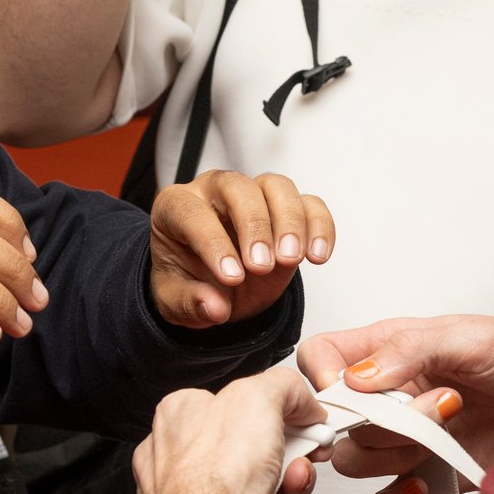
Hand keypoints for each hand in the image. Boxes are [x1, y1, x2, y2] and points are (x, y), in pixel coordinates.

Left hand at [134, 370, 324, 493]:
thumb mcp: (260, 396)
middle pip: (245, 448)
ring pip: (244, 488)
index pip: (235, 403)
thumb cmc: (215, 476)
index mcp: (178, 414)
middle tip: (296, 463)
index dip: (276, 412)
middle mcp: (169, 456)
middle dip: (281, 458)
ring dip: (275, 491)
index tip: (302, 423)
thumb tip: (301, 400)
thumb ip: (284, 386)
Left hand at [149, 170, 333, 327]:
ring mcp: (253, 195)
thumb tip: (214, 307)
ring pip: (276, 186)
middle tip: (261, 266)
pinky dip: (319, 227)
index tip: (231, 277)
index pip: (193, 213)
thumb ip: (190, 302)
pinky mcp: (286, 209)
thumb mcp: (175, 301)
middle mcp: (214, 192)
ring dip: (288, 222)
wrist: (215, 287)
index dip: (212, 243)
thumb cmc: (189, 282)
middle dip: (253, 226)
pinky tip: (317, 256)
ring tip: (289, 259)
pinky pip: (309, 204)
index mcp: (176, 207)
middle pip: (238, 187)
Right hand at [297, 315, 493, 493]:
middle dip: (377, 423)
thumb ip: (409, 351)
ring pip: (358, 462)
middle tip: (436, 408)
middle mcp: (394, 394)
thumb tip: (356, 377)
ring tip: (448, 433)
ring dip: (394, 456)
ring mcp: (412, 437)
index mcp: (393, 349)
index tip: (346, 395)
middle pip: (338, 421)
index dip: (322, 379)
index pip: (323, 358)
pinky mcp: (434, 475)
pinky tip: (426, 483)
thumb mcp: (471, 336)